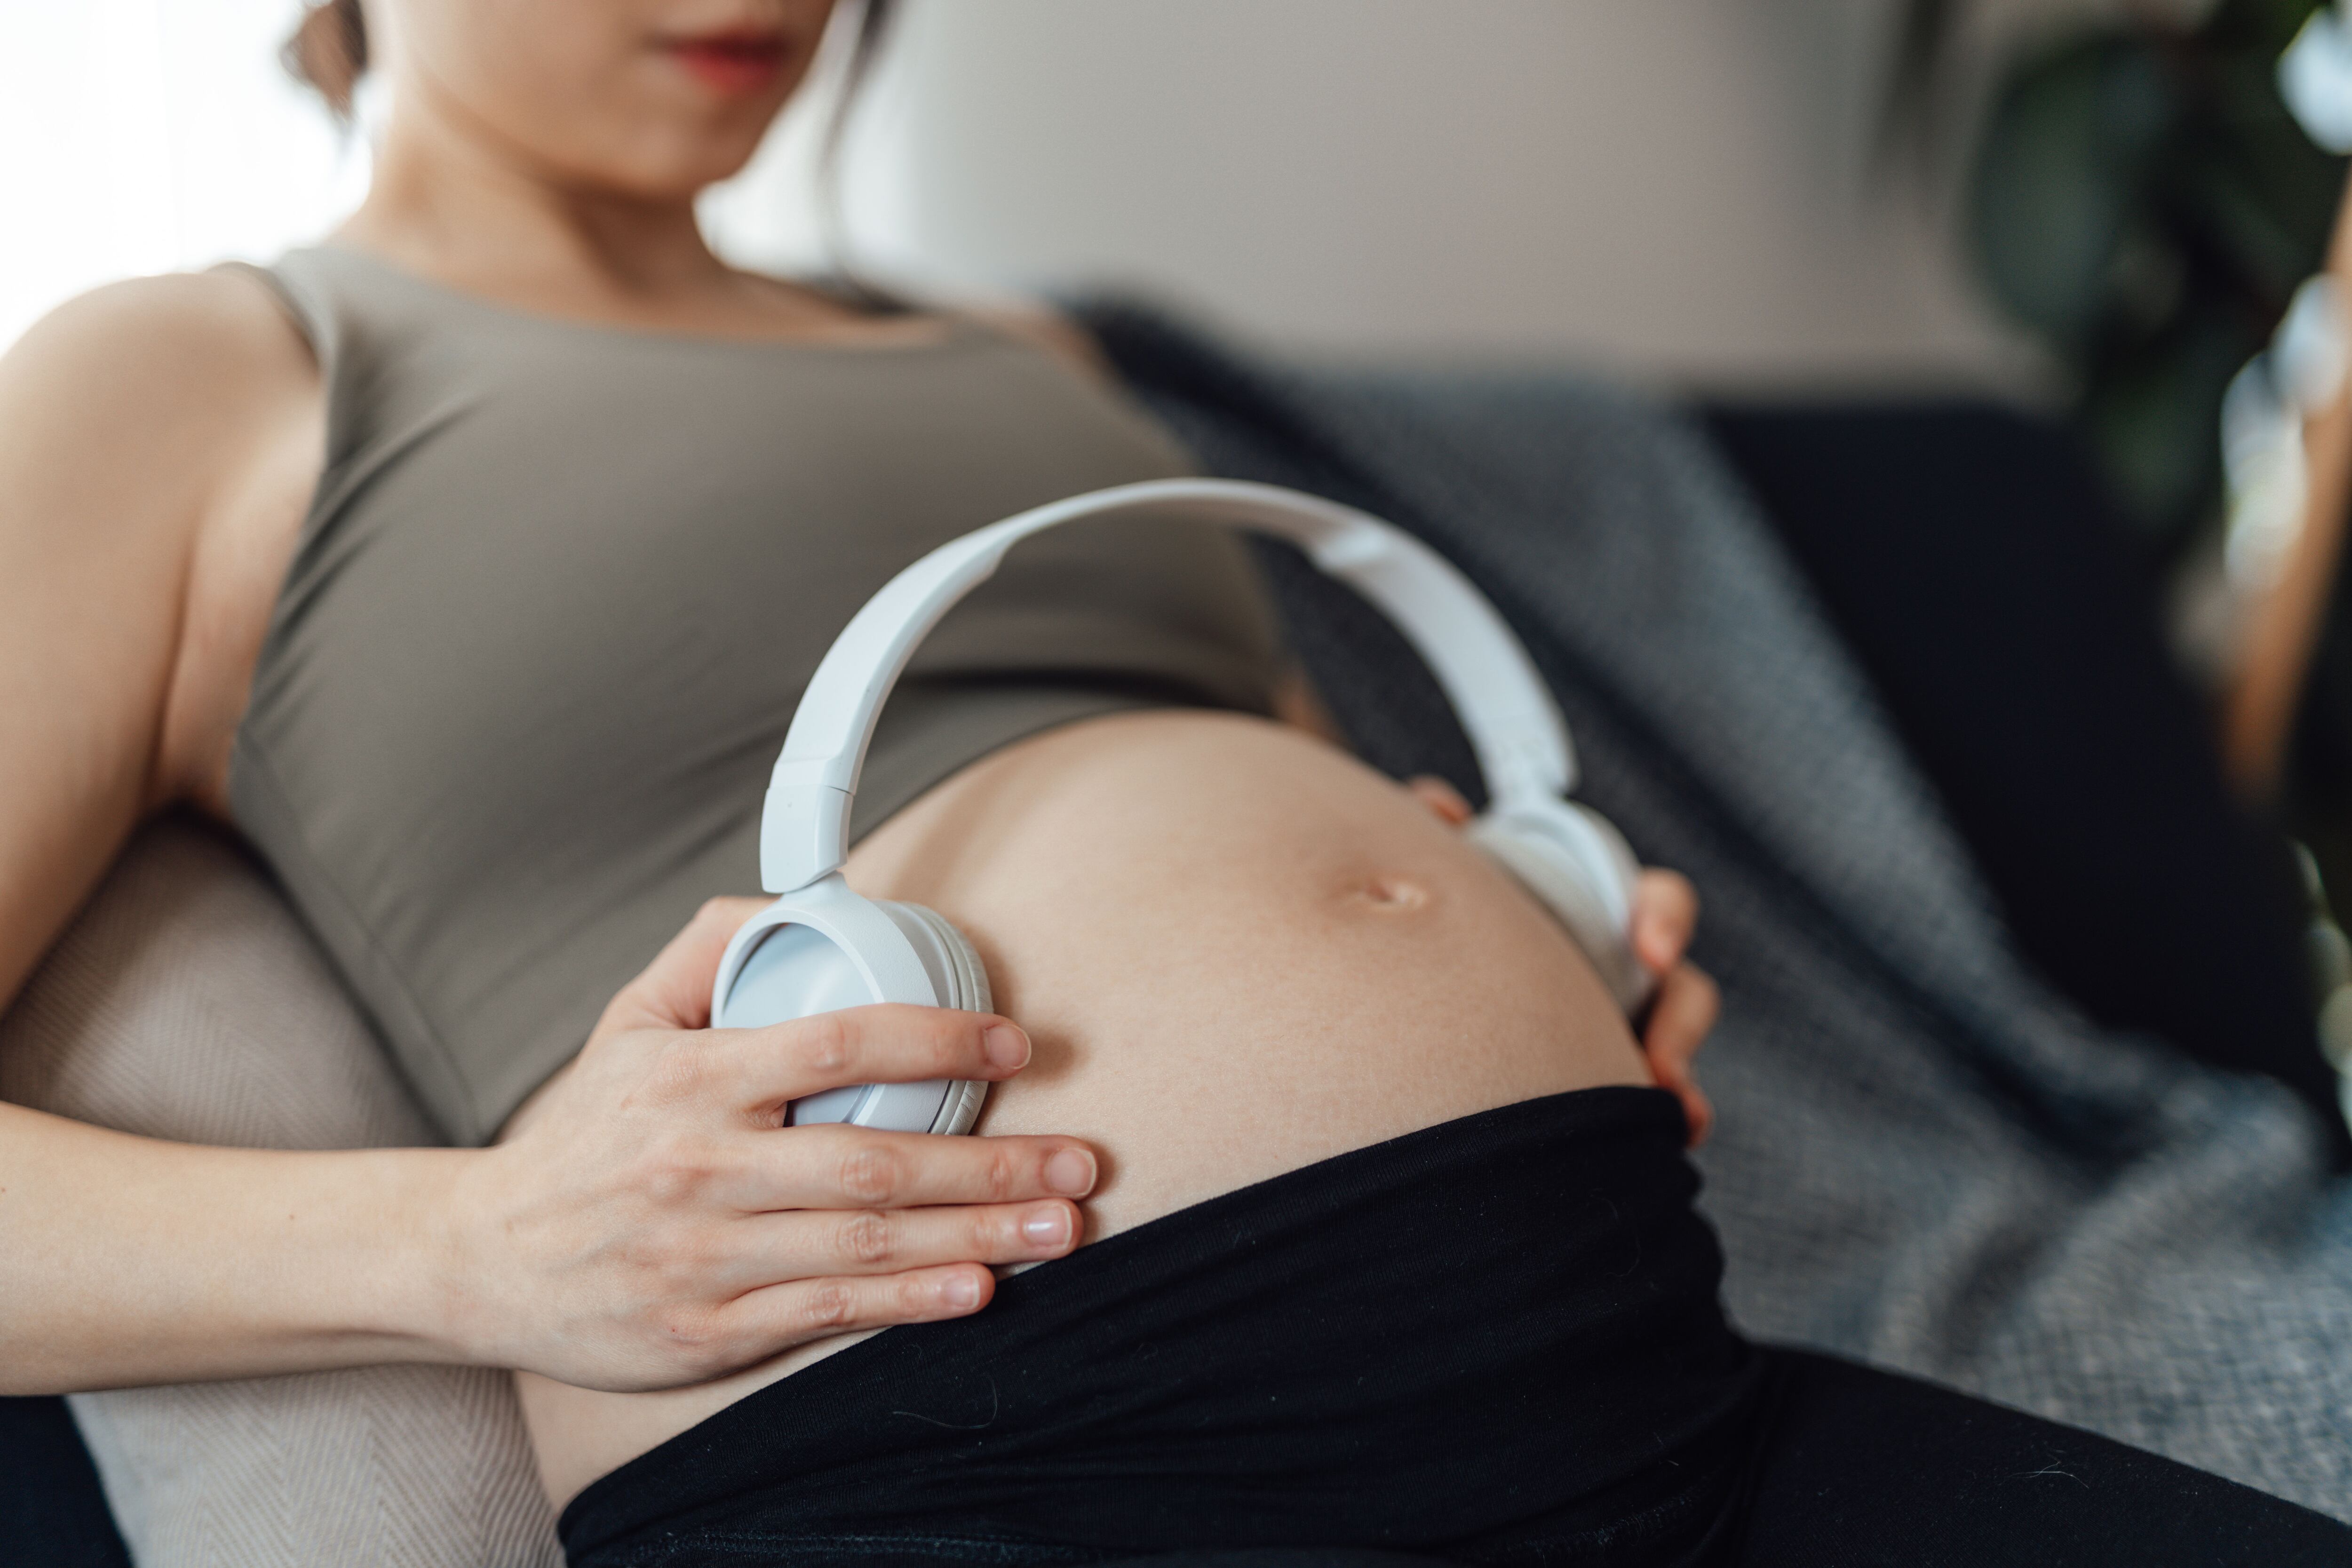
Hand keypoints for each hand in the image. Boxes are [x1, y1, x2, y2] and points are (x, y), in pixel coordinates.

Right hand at [437, 898, 1096, 1391]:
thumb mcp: (627, 1025)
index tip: (1013, 1043)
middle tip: (1079, 1161)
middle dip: (991, 1163)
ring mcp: (705, 1254)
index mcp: (693, 1081)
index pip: (834, 1044)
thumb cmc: (581, 1138)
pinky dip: (907, 1302)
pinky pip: (826, 1311)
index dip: (934, 1038)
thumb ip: (709, 952)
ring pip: (865, 1244)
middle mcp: (702, 1167)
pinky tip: (976, 1287)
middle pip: (874, 1162)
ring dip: (976, 1234)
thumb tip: (797, 902)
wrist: (482, 1257)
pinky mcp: (707, 1328)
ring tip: (1059, 1226)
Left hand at [1408, 777, 1718, 1144]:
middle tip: (1662, 1064)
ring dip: (1677, 1085)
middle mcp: (1621, 972)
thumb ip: (1445, 835)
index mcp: (1596, 912)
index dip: (1663, 919)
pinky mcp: (1607, 1079)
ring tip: (1671, 1119)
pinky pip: (1650, 1105)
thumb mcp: (1453, 871)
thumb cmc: (1458, 916)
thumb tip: (1438, 805)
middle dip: (1682, 1026)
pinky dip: (1669, 1121)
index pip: (1654, 902)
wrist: (1429, 982)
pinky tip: (1670, 1141)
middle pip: (1682, 991)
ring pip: (1674, 1055)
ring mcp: (1619, 1030)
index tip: (1652, 952)